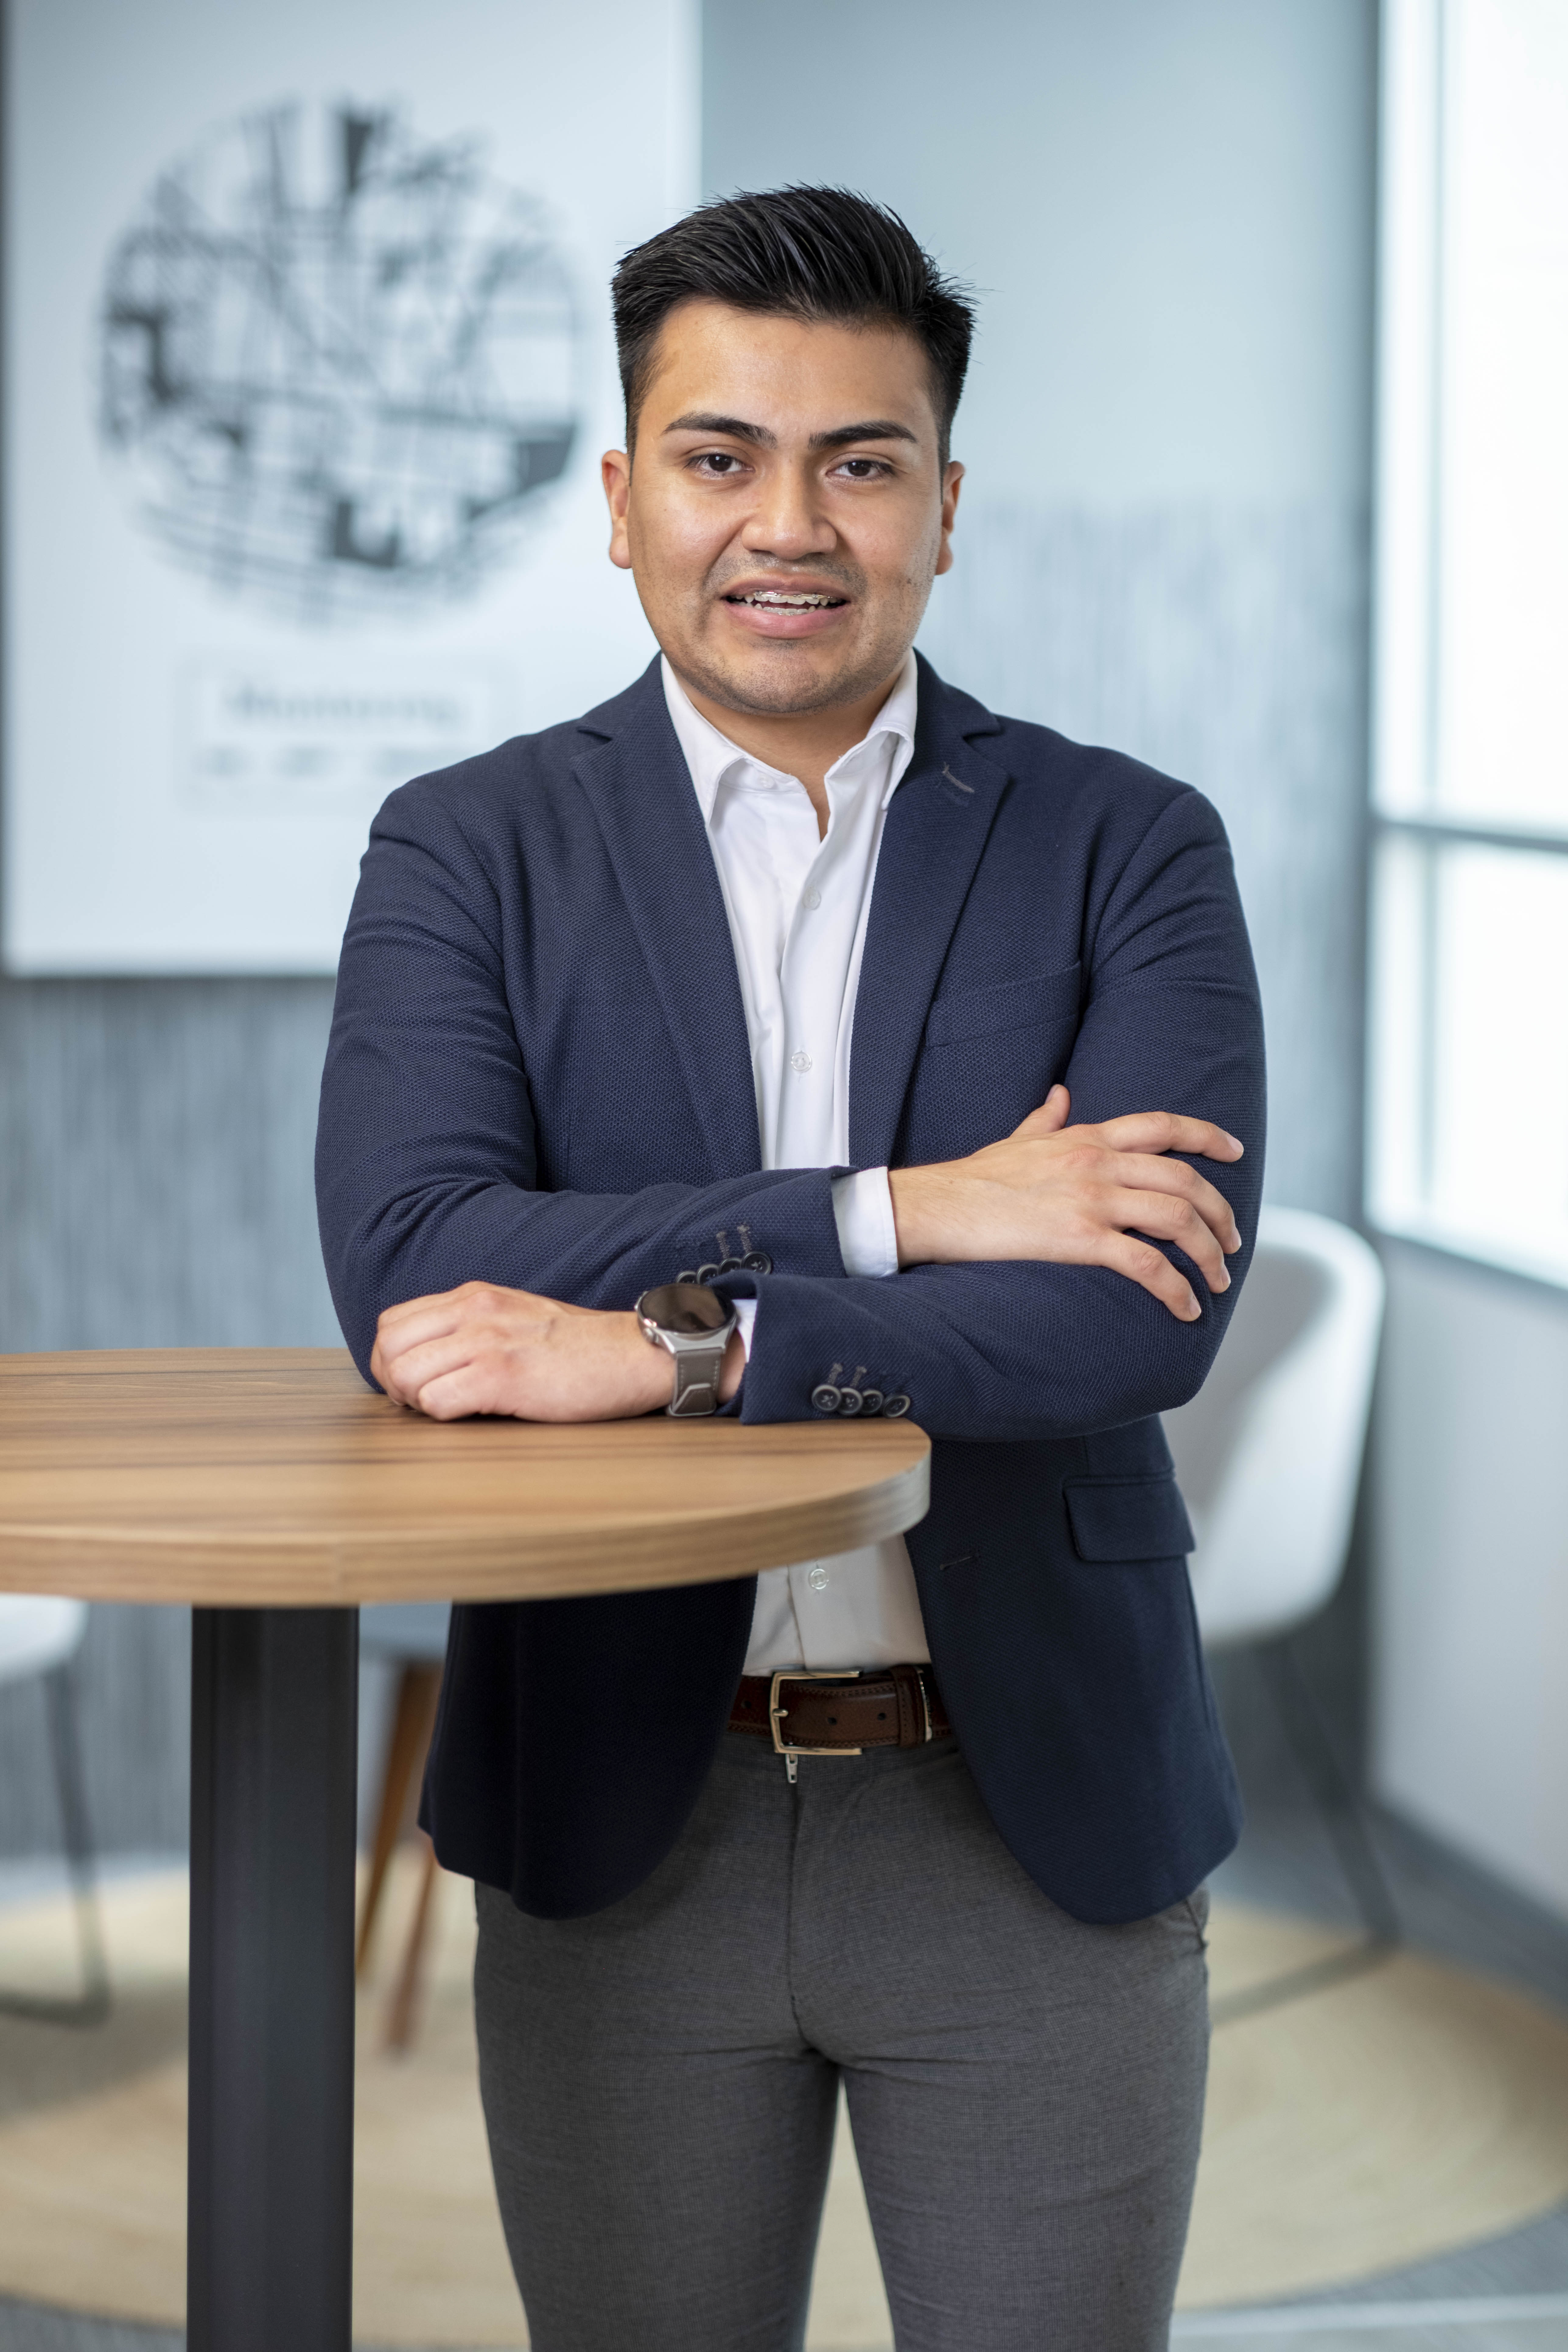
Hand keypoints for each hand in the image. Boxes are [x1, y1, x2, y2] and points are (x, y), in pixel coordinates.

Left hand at [370, 1282, 745, 1421]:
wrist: (633, 1354)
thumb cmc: (579, 1347)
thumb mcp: (516, 1316)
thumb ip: (473, 1326)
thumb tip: (430, 1358)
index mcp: (474, 1296)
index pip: (393, 1322)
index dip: (391, 1358)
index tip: (413, 1382)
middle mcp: (474, 1311)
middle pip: (389, 1347)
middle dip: (393, 1382)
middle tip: (420, 1403)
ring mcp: (486, 1342)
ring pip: (406, 1375)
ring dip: (416, 1402)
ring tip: (446, 1410)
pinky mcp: (502, 1377)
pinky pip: (438, 1402)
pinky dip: (443, 1417)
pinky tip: (471, 1415)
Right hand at [887, 1086, 1243, 1319]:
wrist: (938, 1205)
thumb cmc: (975, 1178)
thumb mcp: (1018, 1137)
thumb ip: (1047, 1117)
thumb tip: (1061, 1094)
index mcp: (1087, 1136)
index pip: (1164, 1126)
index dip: (1207, 1137)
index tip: (1233, 1152)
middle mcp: (1097, 1162)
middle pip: (1185, 1180)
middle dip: (1221, 1214)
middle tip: (1231, 1242)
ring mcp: (1092, 1199)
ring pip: (1178, 1220)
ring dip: (1208, 1254)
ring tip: (1216, 1280)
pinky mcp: (1080, 1240)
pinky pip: (1147, 1265)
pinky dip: (1176, 1289)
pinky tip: (1185, 1309)